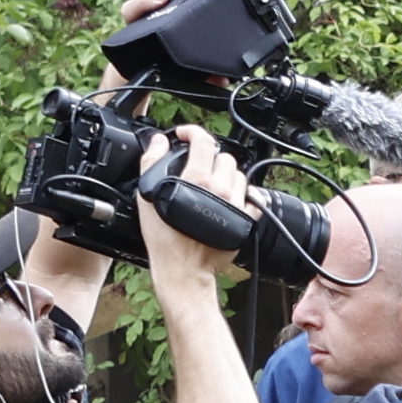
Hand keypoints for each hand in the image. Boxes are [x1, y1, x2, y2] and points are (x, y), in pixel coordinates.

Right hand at [134, 125, 248, 297]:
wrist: (182, 270)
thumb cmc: (165, 238)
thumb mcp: (148, 196)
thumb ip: (152, 162)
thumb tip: (159, 141)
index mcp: (197, 180)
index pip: (203, 142)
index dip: (193, 132)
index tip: (186, 136)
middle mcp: (220, 190)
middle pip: (223, 157)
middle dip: (209, 158)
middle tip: (197, 168)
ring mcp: (235, 205)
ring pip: (239, 176)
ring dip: (226, 176)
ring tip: (212, 185)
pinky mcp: (244, 220)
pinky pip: (253, 198)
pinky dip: (244, 194)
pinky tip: (230, 198)